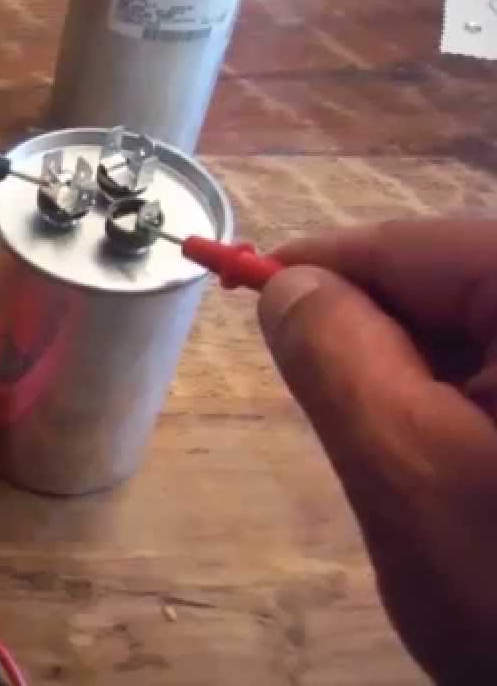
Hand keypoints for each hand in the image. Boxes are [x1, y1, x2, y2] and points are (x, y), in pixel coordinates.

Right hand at [257, 219, 496, 682]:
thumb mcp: (404, 467)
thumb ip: (333, 354)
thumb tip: (290, 286)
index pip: (415, 246)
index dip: (320, 264)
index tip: (242, 285)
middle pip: (460, 283)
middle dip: (380, 331)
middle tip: (328, 397)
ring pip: (488, 329)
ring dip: (426, 372)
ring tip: (406, 454)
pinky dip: (472, 401)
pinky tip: (464, 466)